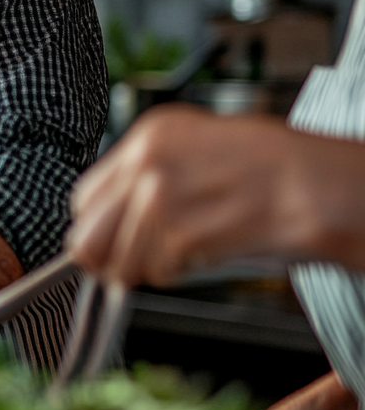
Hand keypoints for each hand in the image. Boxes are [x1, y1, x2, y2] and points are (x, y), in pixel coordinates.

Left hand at [67, 103, 364, 285]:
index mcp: (151, 134)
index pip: (84, 197)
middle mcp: (149, 159)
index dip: (96, 229)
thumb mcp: (198, 152)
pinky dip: (176, 274)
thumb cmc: (274, 170)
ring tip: (182, 255)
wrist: (324, 184)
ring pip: (120, 259)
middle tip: (134, 265)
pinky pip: (158, 271)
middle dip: (109, 257)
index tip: (107, 245)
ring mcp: (164, 195)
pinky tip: (203, 256)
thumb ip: (145, 179)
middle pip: (89, 233)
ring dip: (146, 269)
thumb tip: (102, 224)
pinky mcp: (186, 231)